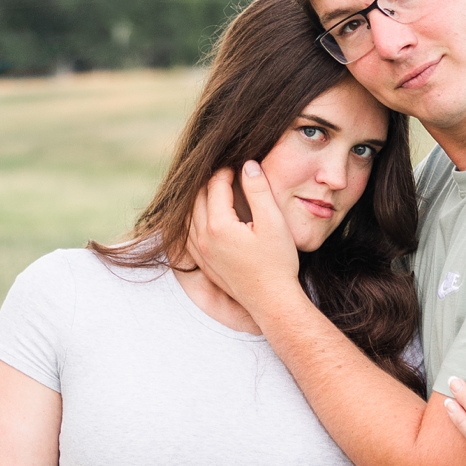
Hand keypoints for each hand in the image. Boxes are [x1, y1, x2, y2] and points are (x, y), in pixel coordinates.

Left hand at [186, 164, 298, 310]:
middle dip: (210, 181)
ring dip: (198, 199)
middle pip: (197, 198)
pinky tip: (203, 216)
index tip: (238, 163)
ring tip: (214, 189)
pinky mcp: (204, 264)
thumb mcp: (273, 222)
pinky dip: (192, 220)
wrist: (273, 302)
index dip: (226, 170)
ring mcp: (200, 254)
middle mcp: (203, 239)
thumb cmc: (277, 263)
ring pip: (188, 216)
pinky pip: (187, 236)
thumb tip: (248, 165)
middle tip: (226, 172)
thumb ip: (258, 190)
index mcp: (218, 226)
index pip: (215, 186)